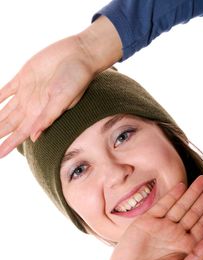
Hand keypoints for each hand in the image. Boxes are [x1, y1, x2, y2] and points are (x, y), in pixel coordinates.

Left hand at [0, 16, 121, 157]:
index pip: (21, 133)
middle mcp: (32, 106)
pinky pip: (4, 91)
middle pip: (9, 124)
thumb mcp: (64, 99)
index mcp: (41, 113)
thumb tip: (34, 137)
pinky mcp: (23, 78)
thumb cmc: (76, 78)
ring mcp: (26, 92)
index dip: (8, 144)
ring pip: (4, 110)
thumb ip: (48, 116)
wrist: (78, 54)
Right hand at [91, 176, 202, 259]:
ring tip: (202, 180)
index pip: (202, 224)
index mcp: (185, 246)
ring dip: (191, 192)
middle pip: (193, 211)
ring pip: (180, 205)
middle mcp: (175, 234)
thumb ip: (199, 255)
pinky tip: (182, 185)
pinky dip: (172, 195)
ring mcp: (161, 226)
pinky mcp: (146, 221)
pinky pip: (162, 205)